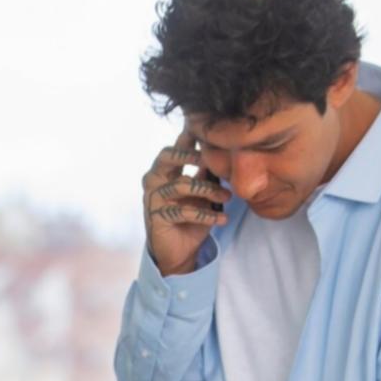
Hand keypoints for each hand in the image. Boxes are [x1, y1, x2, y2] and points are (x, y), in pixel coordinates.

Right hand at [142, 130, 228, 276]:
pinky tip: (222, 219)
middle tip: (212, 159)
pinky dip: (206, 215)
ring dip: (209, 190)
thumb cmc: (191, 219)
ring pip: (182, 184)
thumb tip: (223, 150)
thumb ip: (207, 173)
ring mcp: (153, 198)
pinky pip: (183, 211)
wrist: (180, 252)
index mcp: (165, 171)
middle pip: (167, 156)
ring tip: (227, 198)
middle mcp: (154, 180)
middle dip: (191, 154)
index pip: (175, 147)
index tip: (205, 128)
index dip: (188, 135)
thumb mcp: (203, 193)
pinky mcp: (156, 218)